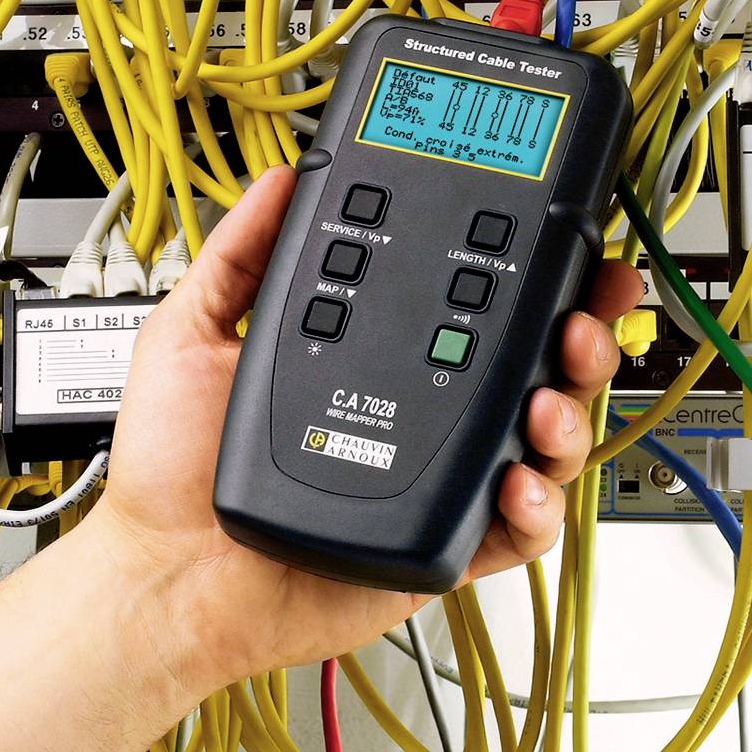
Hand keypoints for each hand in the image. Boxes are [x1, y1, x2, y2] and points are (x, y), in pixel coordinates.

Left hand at [100, 166, 642, 695]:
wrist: (166, 571)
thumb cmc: (175, 464)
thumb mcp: (194, 334)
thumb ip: (241, 253)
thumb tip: (280, 180)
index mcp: (378, 356)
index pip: (469, 301)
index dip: (525, 271)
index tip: (555, 238)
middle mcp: (419, 410)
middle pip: (529, 366)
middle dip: (578, 333)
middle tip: (585, 312)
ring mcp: (436, 478)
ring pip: (542, 442)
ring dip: (570, 412)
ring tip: (546, 398)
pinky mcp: (443, 543)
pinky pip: (518, 532)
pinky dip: (536, 507)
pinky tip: (513, 480)